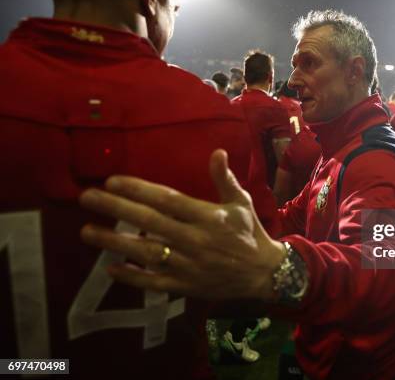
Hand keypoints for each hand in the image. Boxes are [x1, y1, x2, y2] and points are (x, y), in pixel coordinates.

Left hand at [79, 149, 286, 301]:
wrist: (263, 273)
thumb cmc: (249, 232)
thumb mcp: (241, 202)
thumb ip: (224, 178)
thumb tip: (217, 152)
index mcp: (208, 216)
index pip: (167, 200)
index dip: (139, 190)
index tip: (112, 181)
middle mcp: (195, 239)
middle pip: (149, 222)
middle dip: (116, 209)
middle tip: (86, 198)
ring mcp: (189, 265)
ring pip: (146, 252)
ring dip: (115, 242)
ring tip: (87, 232)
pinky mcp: (186, 285)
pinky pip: (155, 282)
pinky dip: (132, 277)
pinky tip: (110, 268)